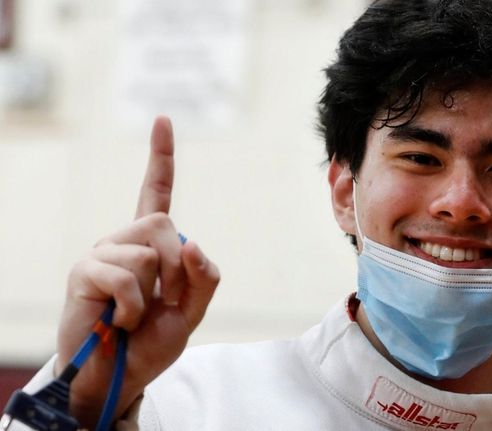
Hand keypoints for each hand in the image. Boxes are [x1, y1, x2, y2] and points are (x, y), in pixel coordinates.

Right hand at [54, 116, 219, 427]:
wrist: (118, 376)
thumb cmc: (151, 341)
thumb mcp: (193, 311)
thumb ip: (205, 277)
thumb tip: (192, 241)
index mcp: (152, 245)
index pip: (156, 192)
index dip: (161, 157)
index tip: (162, 119)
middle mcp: (124, 240)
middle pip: (165, 225)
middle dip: (177, 270)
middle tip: (162, 301)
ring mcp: (102, 253)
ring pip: (148, 252)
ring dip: (153, 293)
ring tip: (134, 315)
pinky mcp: (84, 271)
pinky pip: (126, 275)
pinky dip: (133, 307)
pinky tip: (119, 321)